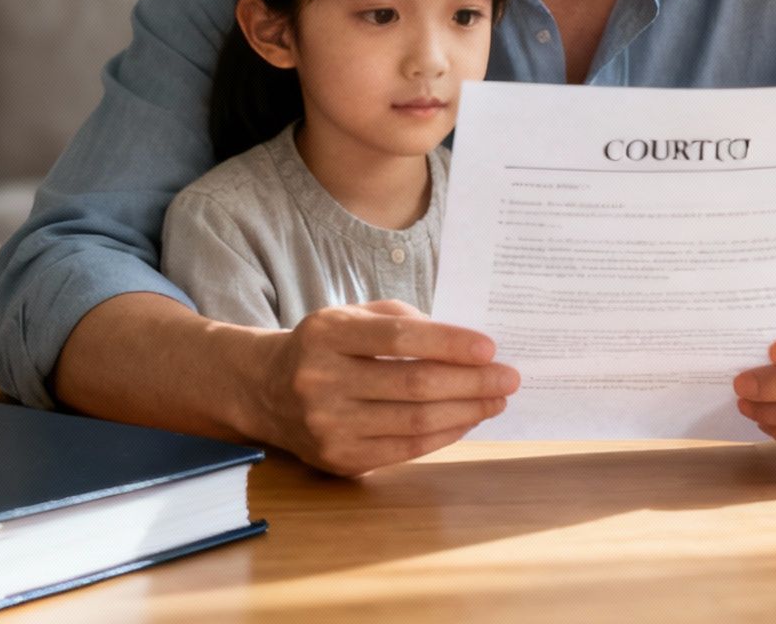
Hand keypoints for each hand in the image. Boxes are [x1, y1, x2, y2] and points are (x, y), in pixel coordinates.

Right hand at [256, 299, 518, 475]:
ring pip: (414, 422)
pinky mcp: (338, 459)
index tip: (490, 348)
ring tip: (496, 400)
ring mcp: (327, 425)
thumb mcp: (352, 316)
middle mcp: (321, 380)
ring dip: (466, 411)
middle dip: (471, 382)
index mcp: (326, 334)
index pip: (399, 338)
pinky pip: (405, 450)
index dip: (449, 343)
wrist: (266, 390)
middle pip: (413, 384)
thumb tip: (465, 346)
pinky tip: (467, 420)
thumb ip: (403, 321)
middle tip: (509, 378)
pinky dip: (443, 435)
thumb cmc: (325, 346)